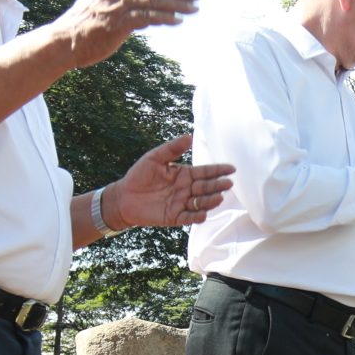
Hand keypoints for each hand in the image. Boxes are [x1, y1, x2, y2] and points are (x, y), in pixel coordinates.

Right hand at [63, 0, 199, 65]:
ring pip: (153, 0)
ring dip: (176, 4)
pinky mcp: (117, 24)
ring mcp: (115, 6)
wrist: (64, 42)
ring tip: (193, 8)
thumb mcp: (101, 1)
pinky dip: (164, 18)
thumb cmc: (84, 24)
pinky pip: (147, 17)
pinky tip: (177, 21)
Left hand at [106, 134, 234, 229]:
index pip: (205, 172)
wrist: (123, 196)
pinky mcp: (174, 217)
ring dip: (210, 201)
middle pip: (206, 187)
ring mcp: (181, 204)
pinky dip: (196, 216)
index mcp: (184, 174)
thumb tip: (189, 136)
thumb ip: (172, 149)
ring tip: (219, 198)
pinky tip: (203, 214)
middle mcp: (186, 189)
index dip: (218, 170)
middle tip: (229, 184)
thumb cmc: (139, 175)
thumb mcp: (155, 158)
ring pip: (200, 203)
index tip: (231, 169)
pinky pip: (188, 217)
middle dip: (218, 186)